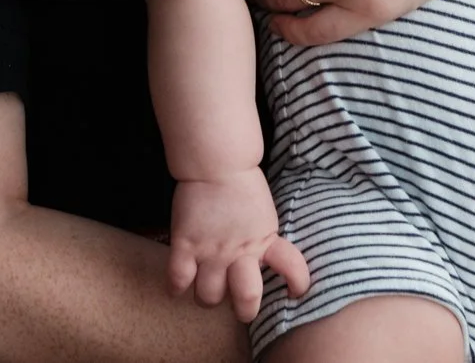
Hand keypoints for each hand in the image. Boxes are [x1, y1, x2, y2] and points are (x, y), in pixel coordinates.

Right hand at [168, 169, 310, 322]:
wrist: (217, 163)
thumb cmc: (241, 186)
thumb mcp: (264, 216)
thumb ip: (261, 242)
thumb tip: (258, 264)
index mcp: (264, 241)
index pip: (292, 267)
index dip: (298, 283)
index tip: (295, 291)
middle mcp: (239, 252)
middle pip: (245, 299)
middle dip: (243, 310)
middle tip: (239, 304)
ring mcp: (211, 250)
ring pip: (208, 297)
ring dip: (207, 296)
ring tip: (206, 286)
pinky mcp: (185, 244)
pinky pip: (178, 280)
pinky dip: (176, 288)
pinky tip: (179, 284)